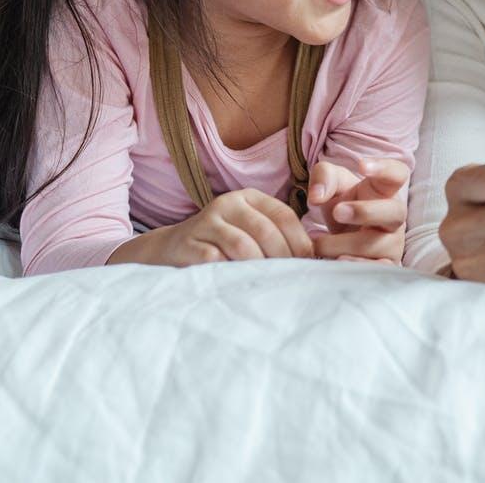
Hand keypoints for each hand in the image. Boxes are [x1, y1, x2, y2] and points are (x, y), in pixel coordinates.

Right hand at [108, 188, 314, 266]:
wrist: (169, 250)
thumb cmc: (221, 244)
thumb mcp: (249, 231)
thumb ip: (276, 237)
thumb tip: (315, 259)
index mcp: (248, 198)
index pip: (284, 216)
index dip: (301, 242)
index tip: (310, 265)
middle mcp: (228, 204)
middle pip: (267, 231)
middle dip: (284, 259)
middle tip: (293, 280)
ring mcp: (206, 222)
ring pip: (244, 247)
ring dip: (261, 269)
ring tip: (271, 286)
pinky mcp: (190, 244)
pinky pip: (218, 262)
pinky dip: (234, 275)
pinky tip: (243, 287)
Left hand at [307, 158, 410, 263]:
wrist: (342, 236)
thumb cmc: (343, 203)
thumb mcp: (332, 185)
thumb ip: (323, 178)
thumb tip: (316, 196)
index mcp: (385, 190)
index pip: (397, 173)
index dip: (384, 167)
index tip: (362, 165)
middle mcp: (394, 216)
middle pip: (394, 211)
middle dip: (365, 212)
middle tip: (337, 212)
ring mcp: (393, 242)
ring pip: (378, 245)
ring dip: (345, 244)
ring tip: (319, 243)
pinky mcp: (386, 264)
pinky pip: (378, 268)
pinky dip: (356, 266)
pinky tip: (336, 261)